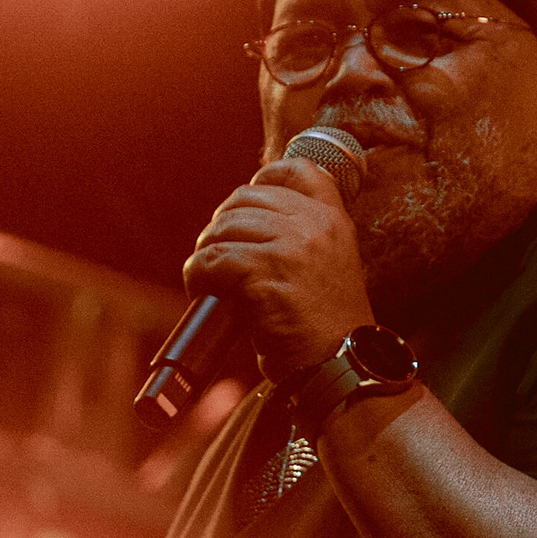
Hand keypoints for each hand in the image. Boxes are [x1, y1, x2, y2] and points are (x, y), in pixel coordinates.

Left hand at [182, 156, 374, 383]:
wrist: (338, 367)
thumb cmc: (327, 327)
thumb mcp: (331, 266)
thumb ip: (304, 237)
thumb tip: (248, 220)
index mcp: (334, 221)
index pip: (299, 170)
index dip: (266, 177)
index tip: (247, 203)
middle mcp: (315, 227)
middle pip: (245, 198)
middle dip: (223, 225)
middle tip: (219, 257)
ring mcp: (290, 249)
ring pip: (223, 228)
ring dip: (207, 253)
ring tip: (209, 279)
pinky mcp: (264, 276)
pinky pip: (212, 261)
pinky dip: (198, 275)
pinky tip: (203, 292)